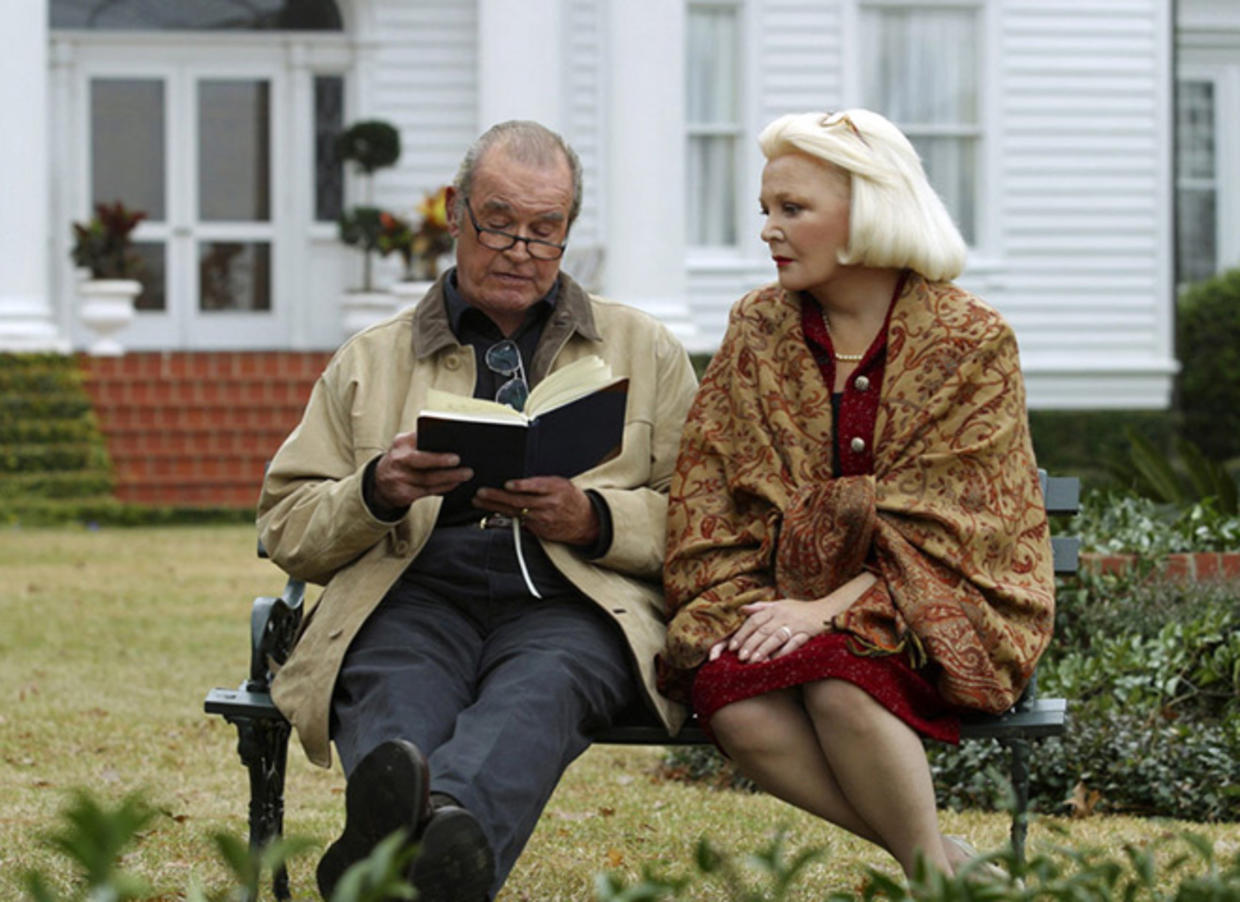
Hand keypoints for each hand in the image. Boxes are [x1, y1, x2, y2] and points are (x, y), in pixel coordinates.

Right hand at [373, 431, 473, 507]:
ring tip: (465, 474)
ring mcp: (398, 478)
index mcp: (401, 442)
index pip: (419, 439)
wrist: (381, 481)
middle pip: (421, 460)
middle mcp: (397, 459)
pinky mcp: (403, 494)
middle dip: (441, 461)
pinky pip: (428, 491)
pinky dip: (443, 487)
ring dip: (449, 477)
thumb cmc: (403, 460)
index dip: (434, 442)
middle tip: (459, 460)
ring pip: (428, 479)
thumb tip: (454, 443)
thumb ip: (424, 442)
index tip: (450, 445)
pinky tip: (454, 484)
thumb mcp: (407, 446)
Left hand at [474, 476, 599, 545]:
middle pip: (520, 501)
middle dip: (498, 497)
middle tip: (482, 492)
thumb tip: (516, 482)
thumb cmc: (570, 498)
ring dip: (495, 506)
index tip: (508, 484)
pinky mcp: (539, 531)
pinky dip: (503, 516)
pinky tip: (490, 512)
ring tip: (479, 500)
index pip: (537, 487)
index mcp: (556, 489)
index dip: (522, 486)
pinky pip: (519, 522)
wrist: (586, 521)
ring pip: (515, 513)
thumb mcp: (561, 484)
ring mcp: (543, 520)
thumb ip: (541, 483)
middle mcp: (549, 505)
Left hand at [729, 572, 877, 662]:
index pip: (754, 620)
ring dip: (763, 649)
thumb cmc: (801, 609)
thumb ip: (762, 608)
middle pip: (763, 630)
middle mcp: (784, 615)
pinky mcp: (807, 633)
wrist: (828, 610)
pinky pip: (794, 644)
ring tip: (752, 661)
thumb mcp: (781, 604)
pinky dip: (783, 652)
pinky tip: (774, 661)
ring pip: (776, 637)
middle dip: (750, 644)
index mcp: (775, 608)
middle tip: (739, 657)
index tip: (733, 646)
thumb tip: (742, 609)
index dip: (742, 633)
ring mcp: (796, 624)